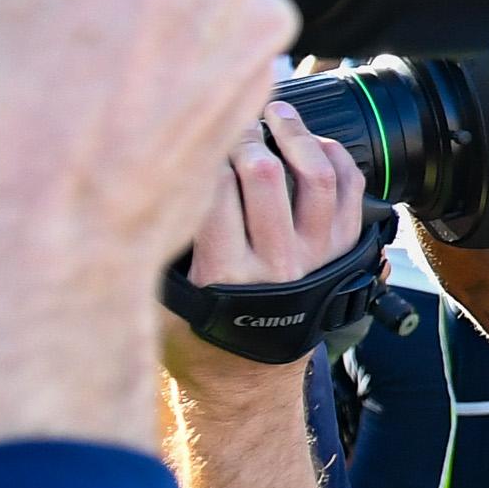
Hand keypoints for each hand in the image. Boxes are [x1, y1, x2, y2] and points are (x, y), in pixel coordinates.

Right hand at [168, 98, 367, 400]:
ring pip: (315, 176)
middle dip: (245, 133)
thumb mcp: (158, 297)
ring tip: (275, 113)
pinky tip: (313, 141)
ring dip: (295, 134)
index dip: (205, 149)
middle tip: (232, 117)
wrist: (245, 374)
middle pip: (265, 174)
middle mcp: (275, 264)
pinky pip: (349, 189)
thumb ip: (156, 244)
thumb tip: (140, 178)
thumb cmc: (193, 332)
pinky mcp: (342, 250)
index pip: (216, 187)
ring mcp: (315, 256)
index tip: (195, 130)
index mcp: (223, 273)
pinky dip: (335, 156)